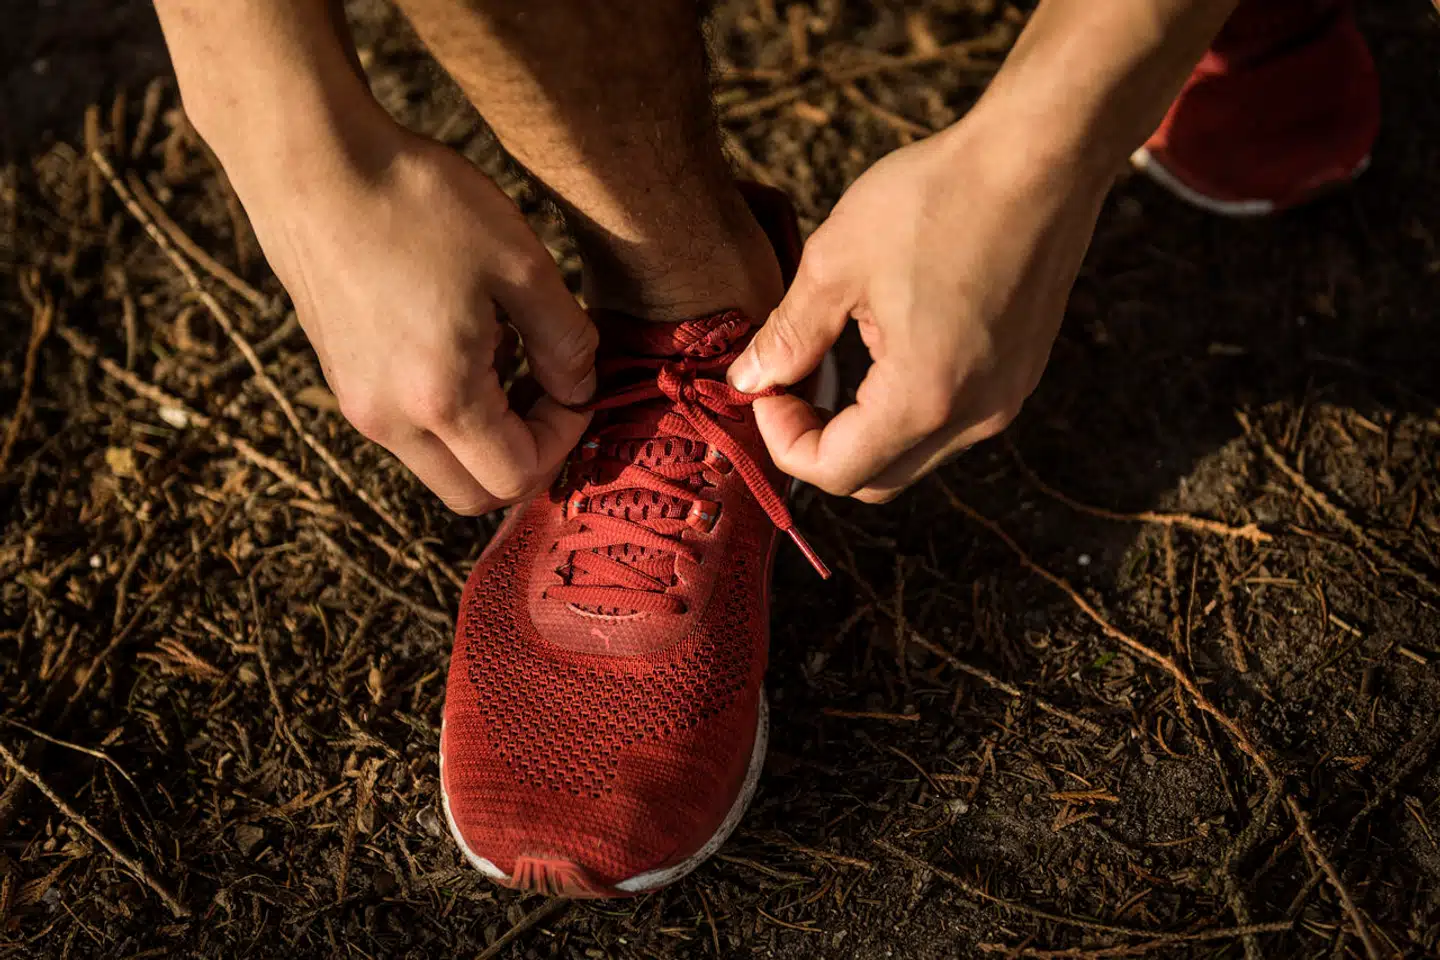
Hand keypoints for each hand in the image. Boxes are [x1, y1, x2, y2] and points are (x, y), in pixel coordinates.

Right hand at [234, 122, 596, 514]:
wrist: (313, 163)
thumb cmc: (421, 204)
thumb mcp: (521, 264)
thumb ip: (567, 340)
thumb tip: (581, 388)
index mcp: (440, 399)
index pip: (518, 475)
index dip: (564, 439)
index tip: (576, 383)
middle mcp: (389, 420)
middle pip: (475, 495)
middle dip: (526, 457)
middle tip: (550, 390)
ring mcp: (357, 404)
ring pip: (440, 467)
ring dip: (486, 436)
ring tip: (507, 354)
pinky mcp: (342, 380)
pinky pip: (408, 431)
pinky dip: (448, 414)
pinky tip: (462, 341)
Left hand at [727, 105, 1114, 502]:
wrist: (1042, 155)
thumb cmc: (937, 199)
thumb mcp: (837, 262)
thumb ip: (789, 336)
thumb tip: (750, 380)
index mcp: (923, 398)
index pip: (835, 472)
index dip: (783, 442)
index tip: (765, 388)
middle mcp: (975, 418)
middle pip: (876, 479)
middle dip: (819, 445)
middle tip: (788, 385)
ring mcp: (1006, 400)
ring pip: (914, 453)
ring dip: (861, 427)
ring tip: (832, 359)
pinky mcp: (1020, 374)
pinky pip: (950, 421)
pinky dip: (904, 406)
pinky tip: (884, 343)